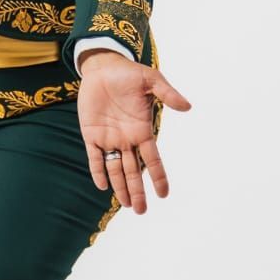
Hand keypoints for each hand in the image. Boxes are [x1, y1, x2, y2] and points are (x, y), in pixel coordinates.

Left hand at [77, 48, 190, 212]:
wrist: (102, 68)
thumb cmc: (129, 74)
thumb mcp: (151, 80)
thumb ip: (168, 94)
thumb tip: (187, 107)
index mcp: (142, 130)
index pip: (152, 159)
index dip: (158, 176)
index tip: (164, 194)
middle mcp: (127, 139)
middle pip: (133, 171)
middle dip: (137, 190)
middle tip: (141, 211)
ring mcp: (109, 138)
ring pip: (116, 169)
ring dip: (120, 187)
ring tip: (127, 205)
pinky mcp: (91, 134)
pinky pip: (94, 157)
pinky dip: (98, 171)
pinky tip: (103, 186)